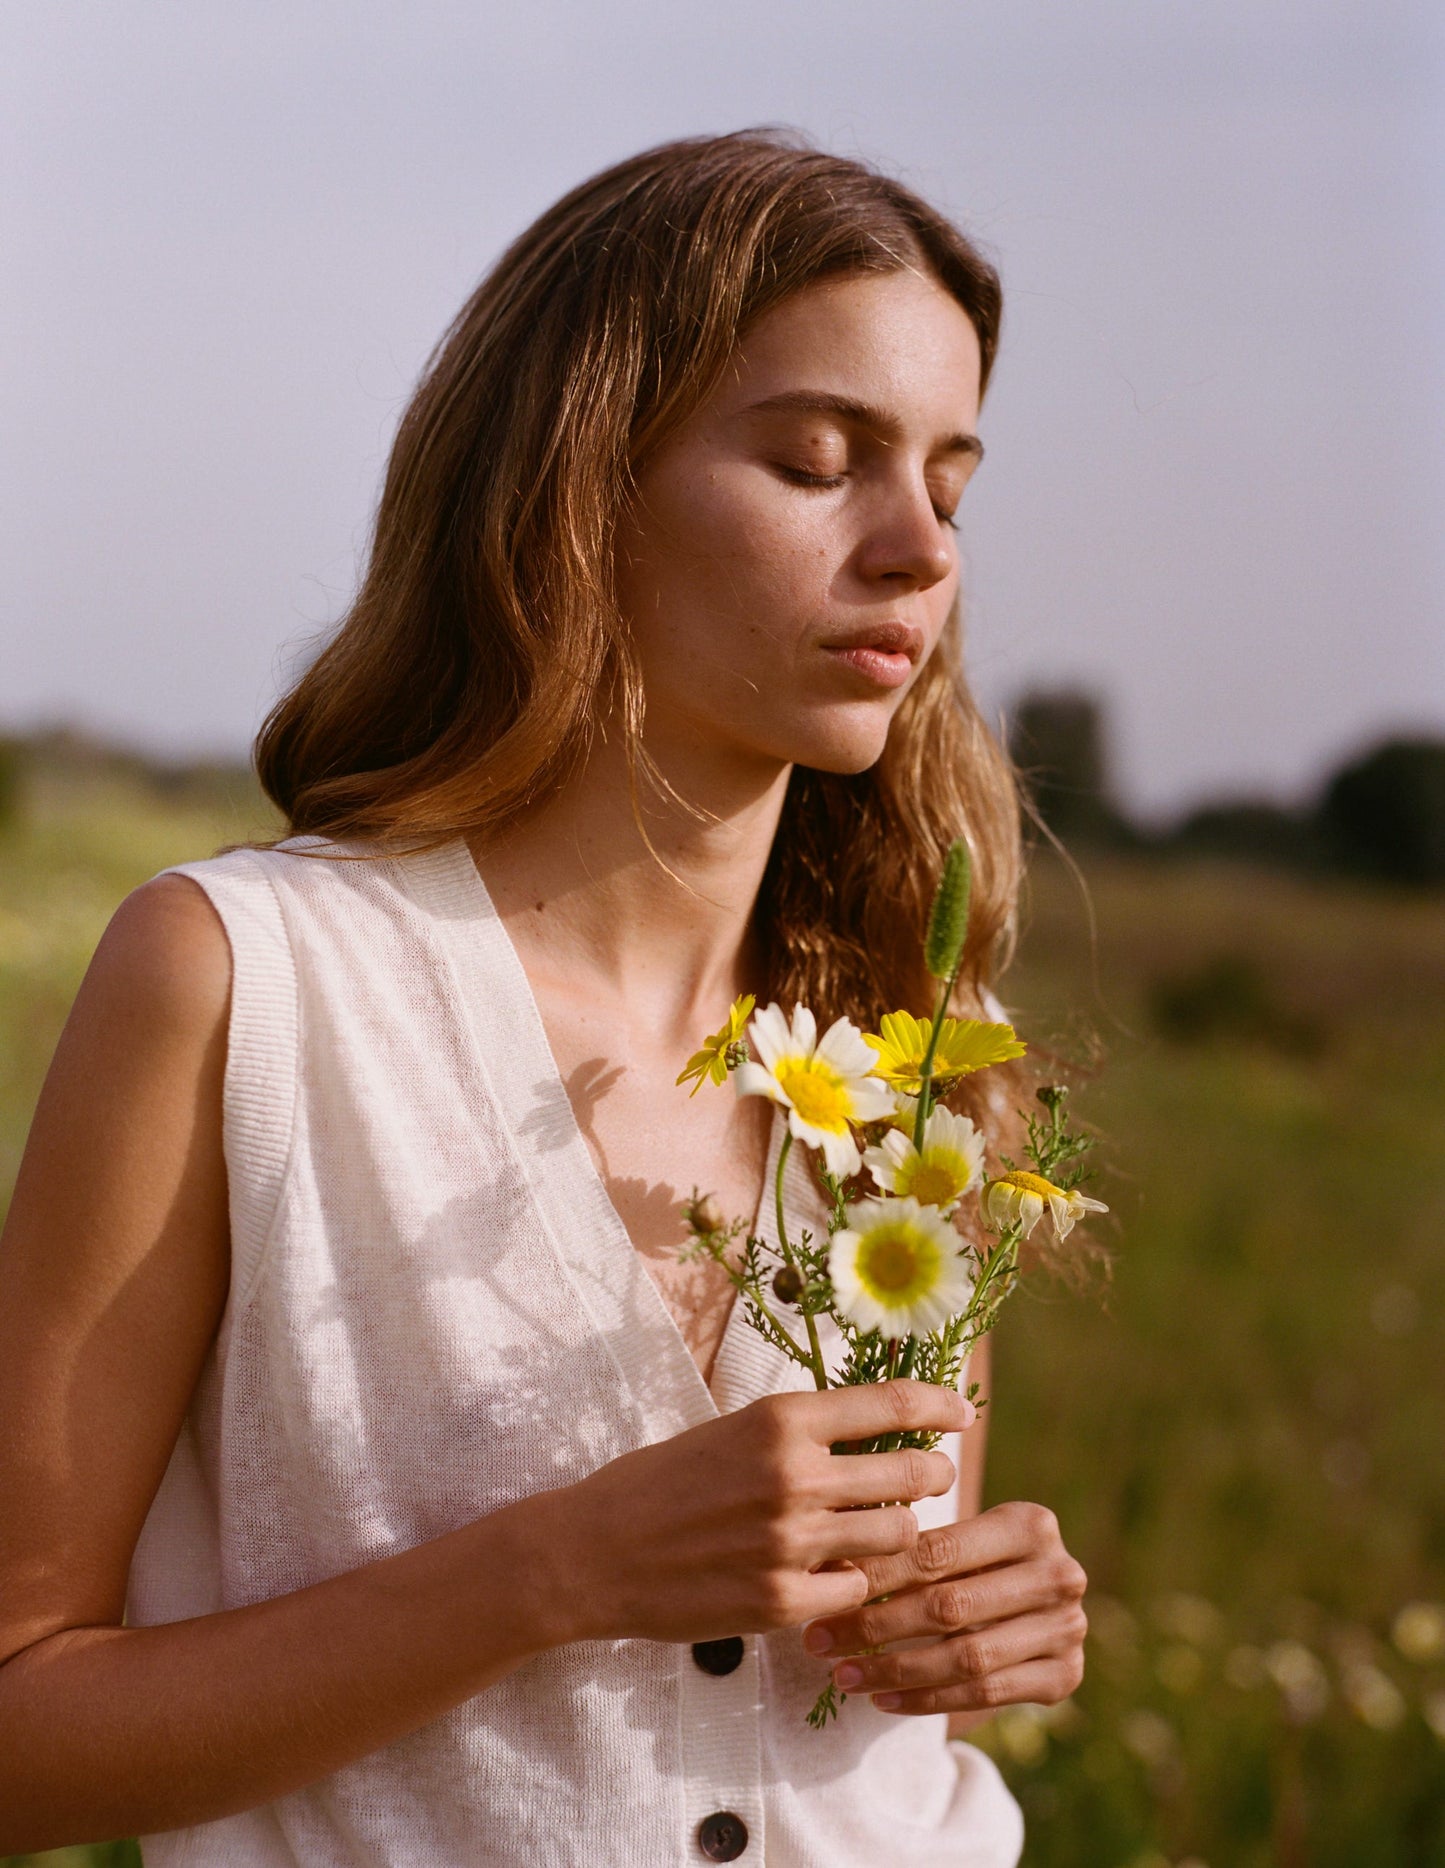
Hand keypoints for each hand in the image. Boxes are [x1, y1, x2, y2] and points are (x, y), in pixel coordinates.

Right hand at [542, 1381, 973, 1647]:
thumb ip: (801, 1434)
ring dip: (896, 1533)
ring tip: (877, 1530)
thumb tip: (875, 1431)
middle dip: (932, 1475)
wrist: (594, 1551)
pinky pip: (857, 1591)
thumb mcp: (732, 1431)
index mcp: (780, 1420)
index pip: (890, 1405)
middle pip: (912, 1474)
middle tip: (931, 1477)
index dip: (938, 1406)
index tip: (961, 1412)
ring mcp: (791, 1543)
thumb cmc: (662, 1482)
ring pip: (896, 1537)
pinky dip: (853, 1584)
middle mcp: (794, 1475)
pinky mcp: (782, 1602)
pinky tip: (828, 1575)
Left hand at [800, 1500, 1086, 1715]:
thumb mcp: (956, 1540)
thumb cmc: (974, 1562)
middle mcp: (1060, 1573)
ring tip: (842, 1675)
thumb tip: (825, 1566)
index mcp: (1030, 1523)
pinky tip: (883, 1700)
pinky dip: (928, 1700)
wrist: (1034, 1606)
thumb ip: (908, 1546)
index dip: (876, 1574)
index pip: (939, 1552)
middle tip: (819, 1639)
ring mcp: (1068, 1628)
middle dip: (875, 1625)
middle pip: (950, 1607)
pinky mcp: (1066, 1676)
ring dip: (895, 1670)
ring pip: (966, 1657)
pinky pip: (987, 1694)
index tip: (821, 1589)